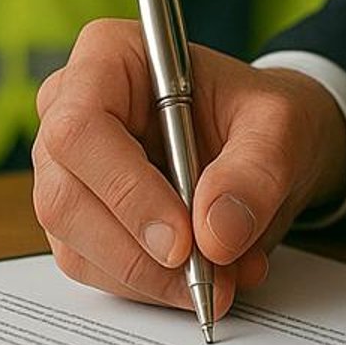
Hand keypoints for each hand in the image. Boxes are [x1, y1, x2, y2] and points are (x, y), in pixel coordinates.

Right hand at [33, 19, 345, 314]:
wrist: (264, 146)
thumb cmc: (261, 117)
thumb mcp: (280, 128)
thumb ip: (255, 172)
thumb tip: (216, 235)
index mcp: (107, 58)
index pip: (80, 128)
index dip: (124, 190)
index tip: (182, 240)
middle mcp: (67, 109)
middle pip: (64, 196)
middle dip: (137, 251)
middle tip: (209, 278)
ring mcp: (65, 168)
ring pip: (74, 242)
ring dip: (149, 278)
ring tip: (223, 277)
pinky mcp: (78, 218)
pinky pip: (92, 267)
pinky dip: (149, 286)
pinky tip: (201, 277)